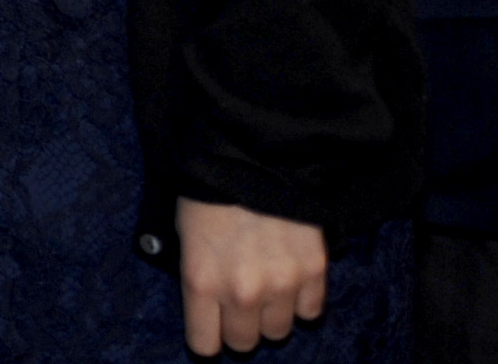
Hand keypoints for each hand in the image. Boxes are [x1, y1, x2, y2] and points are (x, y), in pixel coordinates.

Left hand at [173, 198, 325, 355]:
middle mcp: (242, 291)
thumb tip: (206, 306)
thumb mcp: (184, 234)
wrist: (252, 153)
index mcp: (202, 281)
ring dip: (271, 315)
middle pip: (245, 342)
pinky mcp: (313, 271)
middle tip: (239, 303)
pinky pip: (310, 311)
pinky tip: (290, 279)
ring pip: (279, 331)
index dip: (208, 337)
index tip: (212, 329)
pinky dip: (301, 301)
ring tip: (266, 287)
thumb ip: (197, 277)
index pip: (205, 345)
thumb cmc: (209, 190)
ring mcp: (281, 283)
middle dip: (240, 326)